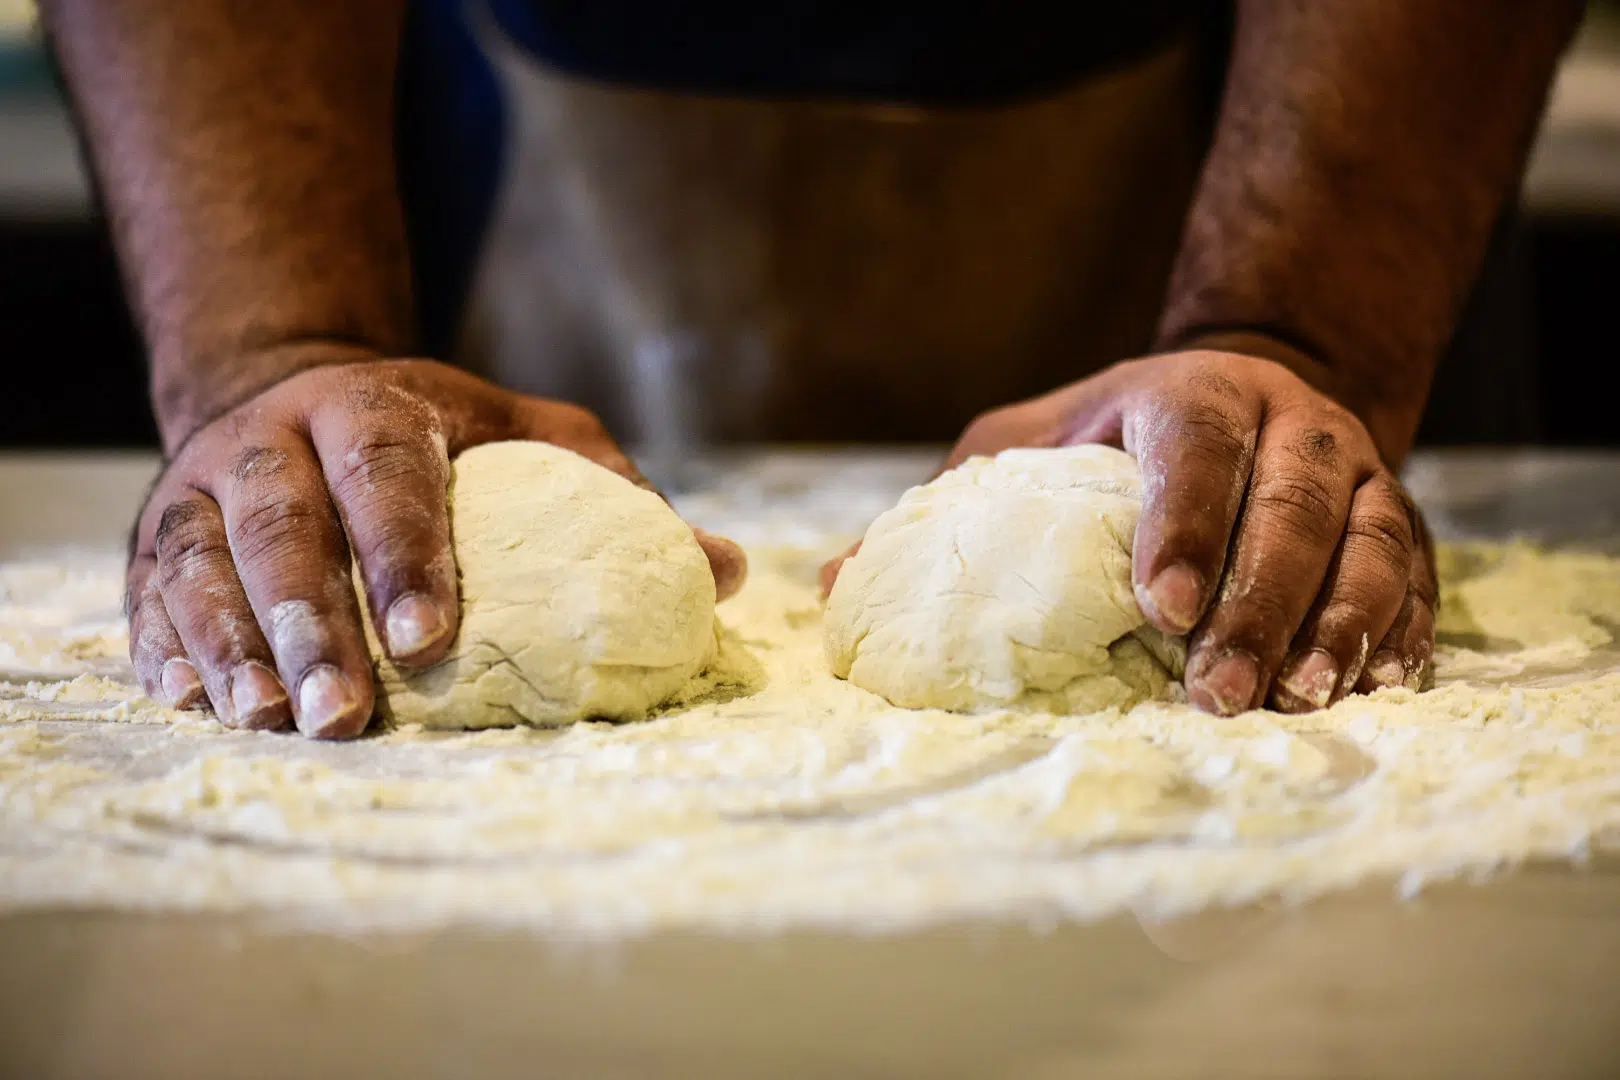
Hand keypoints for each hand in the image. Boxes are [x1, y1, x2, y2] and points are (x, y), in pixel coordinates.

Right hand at [127, 357, 746, 736]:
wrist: (288, 389)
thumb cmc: (430, 433)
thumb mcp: (524, 435)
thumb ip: (612, 493)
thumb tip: (727, 568)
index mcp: (370, 407)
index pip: (387, 471)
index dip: (404, 552)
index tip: (430, 639)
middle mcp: (274, 438)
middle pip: (282, 527)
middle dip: (310, 625)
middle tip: (344, 717)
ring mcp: (203, 484)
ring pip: (202, 563)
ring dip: (230, 647)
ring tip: (267, 723)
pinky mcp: (157, 534)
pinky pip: (151, 592)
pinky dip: (168, 649)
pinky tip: (191, 705)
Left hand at [823, 349, 1435, 714]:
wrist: (1247, 395)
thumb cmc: (1112, 438)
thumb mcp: (1026, 444)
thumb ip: (948, 503)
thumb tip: (830, 581)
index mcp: (1185, 396)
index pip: (1191, 449)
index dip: (1183, 522)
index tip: (1161, 606)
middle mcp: (1286, 423)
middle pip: (1293, 506)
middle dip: (1259, 602)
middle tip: (1220, 692)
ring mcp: (1355, 468)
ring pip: (1368, 540)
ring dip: (1340, 623)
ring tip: (1301, 698)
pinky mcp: (1398, 516)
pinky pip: (1415, 572)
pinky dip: (1400, 629)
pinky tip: (1378, 684)